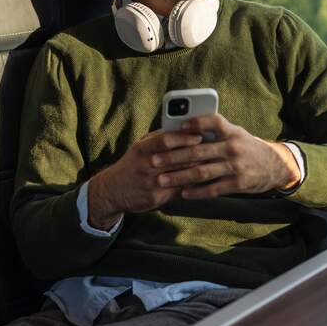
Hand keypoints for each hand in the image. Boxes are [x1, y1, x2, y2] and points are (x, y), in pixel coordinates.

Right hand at [87, 129, 202, 228]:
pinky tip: (203, 180)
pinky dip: (192, 184)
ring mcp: (150, 183)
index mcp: (141, 149)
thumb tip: (183, 127)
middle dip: (197, 153)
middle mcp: (145, 166)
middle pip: (177, 158)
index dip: (184, 137)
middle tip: (213, 149)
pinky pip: (179, 190)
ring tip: (212, 163)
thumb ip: (159, 137)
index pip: (165, 140)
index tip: (199, 135)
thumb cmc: (132, 163)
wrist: (113, 191)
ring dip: (198, 169)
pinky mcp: (155, 198)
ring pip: (181, 175)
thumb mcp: (140, 147)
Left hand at [149, 114, 301, 199]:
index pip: (213, 122)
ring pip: (202, 172)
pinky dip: (197, 192)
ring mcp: (235, 166)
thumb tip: (184, 129)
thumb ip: (215, 132)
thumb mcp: (236, 134)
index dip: (196, 123)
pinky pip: (213, 189)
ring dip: (179, 177)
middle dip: (173, 157)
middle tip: (154, 161)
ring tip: (162, 180)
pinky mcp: (238, 183)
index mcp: (231, 132)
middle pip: (199, 151)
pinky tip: (183, 193)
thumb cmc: (246, 147)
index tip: (178, 127)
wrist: (274, 166)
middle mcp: (233, 147)